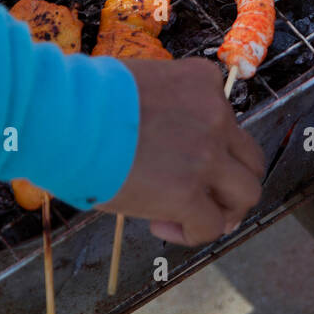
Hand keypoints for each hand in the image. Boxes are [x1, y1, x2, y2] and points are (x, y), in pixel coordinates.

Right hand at [95, 58, 265, 246]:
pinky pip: (211, 224)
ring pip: (246, 192)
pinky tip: (162, 224)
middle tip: (204, 197)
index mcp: (202, 81)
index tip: (176, 159)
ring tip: (191, 217)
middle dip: (229, 181)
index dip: (208, 146)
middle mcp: (215, 114)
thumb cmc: (83, 96)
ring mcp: (207, 153)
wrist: (64, 115)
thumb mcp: (138, 83)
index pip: (226, 119)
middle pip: (249, 157)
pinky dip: (193, 232)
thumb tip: (153, 138)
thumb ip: (164, 107)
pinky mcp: (189, 191)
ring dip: (223, 209)